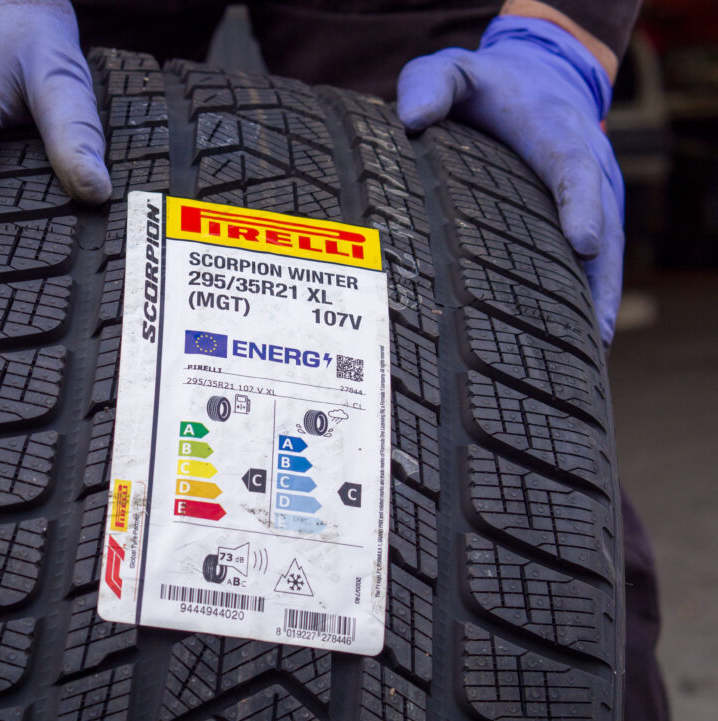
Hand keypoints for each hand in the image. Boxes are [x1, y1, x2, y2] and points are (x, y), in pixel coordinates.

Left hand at [396, 15, 623, 344]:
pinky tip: (580, 348)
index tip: (584, 243)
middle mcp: (586, 168)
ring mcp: (592, 199)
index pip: (574, 168)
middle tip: (588, 330)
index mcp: (556, 133)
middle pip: (604, 225)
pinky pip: (597, 264)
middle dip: (598, 276)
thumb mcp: (454, 70)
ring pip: (607, 254)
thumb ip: (431, 84)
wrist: (532, 80)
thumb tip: (409, 120)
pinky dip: (592, 302)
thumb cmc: (483, 86)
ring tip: (588, 354)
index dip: (580, 205)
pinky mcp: (586, 222)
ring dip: (599, 302)